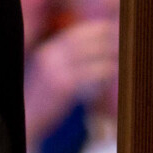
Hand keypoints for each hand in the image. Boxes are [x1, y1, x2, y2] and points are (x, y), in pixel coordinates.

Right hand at [23, 18, 118, 134]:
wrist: (28, 124)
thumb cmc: (42, 102)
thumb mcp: (49, 74)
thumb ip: (65, 61)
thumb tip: (90, 52)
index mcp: (48, 50)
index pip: (75, 32)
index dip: (95, 29)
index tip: (112, 27)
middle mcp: (51, 55)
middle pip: (85, 39)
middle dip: (106, 37)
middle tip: (124, 39)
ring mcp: (56, 69)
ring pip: (91, 53)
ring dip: (110, 52)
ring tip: (124, 54)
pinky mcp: (64, 85)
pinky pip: (92, 72)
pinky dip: (106, 69)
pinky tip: (116, 71)